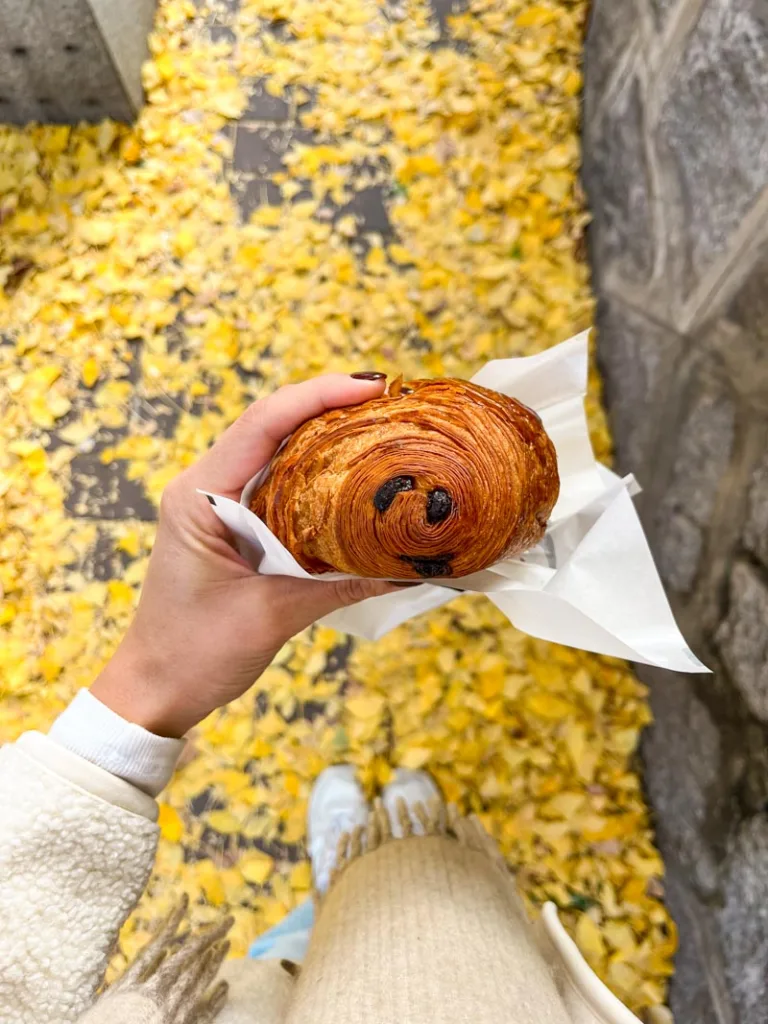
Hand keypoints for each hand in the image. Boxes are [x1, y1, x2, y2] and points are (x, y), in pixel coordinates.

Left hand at [91, 374, 394, 737]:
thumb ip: (341, 585)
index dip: (319, 397)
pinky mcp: (233, 526)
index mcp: (199, 495)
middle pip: (272, 426)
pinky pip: (280, 486)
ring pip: (278, 453)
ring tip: (382, 427)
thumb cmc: (195, 653)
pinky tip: (356, 476)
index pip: (262, 424)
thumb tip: (410, 568)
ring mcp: (217, 504)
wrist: (156, 690)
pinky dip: (318, 477)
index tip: (372, 389)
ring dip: (327, 438)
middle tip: (390, 403)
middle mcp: (205, 487)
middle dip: (330, 408)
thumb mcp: (273, 616)